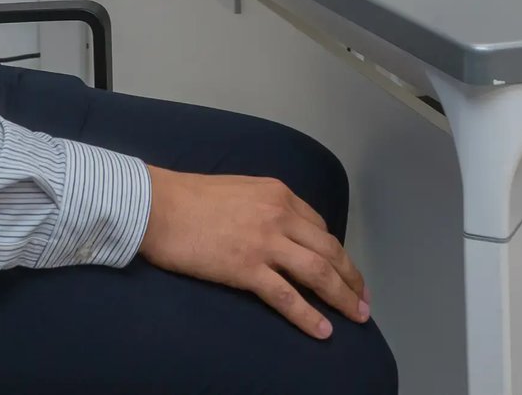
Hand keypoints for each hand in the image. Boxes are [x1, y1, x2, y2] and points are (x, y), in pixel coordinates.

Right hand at [138, 167, 371, 337]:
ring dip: (342, 297)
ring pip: (318, 273)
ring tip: (357, 317)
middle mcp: (280, 215)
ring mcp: (265, 242)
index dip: (337, 253)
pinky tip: (324, 330)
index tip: (345, 271)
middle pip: (329, 250)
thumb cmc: (190, 197)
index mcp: (279, 194)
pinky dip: (309, 315)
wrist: (158, 205)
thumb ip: (265, 207)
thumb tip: (278, 231)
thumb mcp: (240, 190)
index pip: (320, 227)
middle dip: (351, 278)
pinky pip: (287, 296)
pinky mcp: (247, 268)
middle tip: (363, 299)